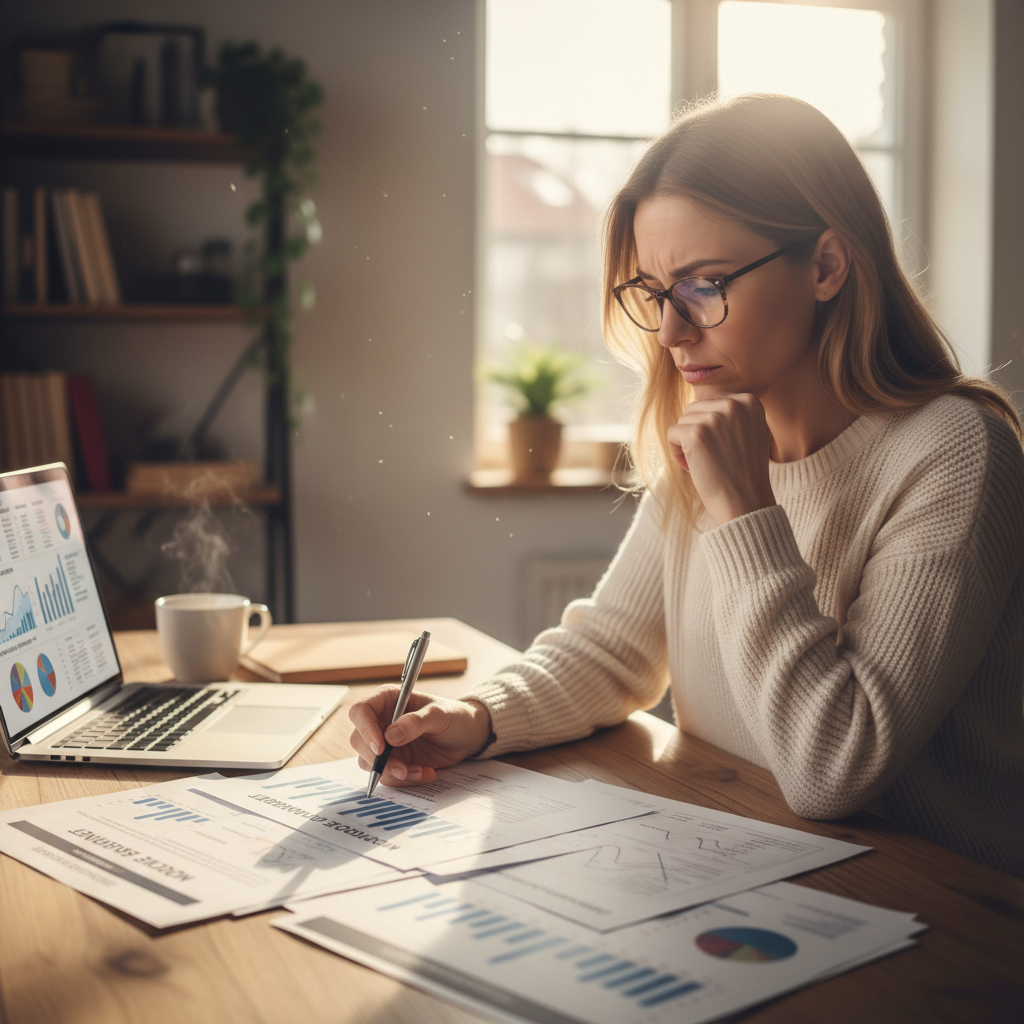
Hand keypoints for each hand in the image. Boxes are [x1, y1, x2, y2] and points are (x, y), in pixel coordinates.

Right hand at [348, 686, 492, 786]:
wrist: (467, 736)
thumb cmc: (453, 716)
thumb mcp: (439, 714)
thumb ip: (415, 722)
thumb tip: (390, 736)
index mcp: (387, 700)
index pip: (361, 711)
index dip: (365, 729)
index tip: (381, 747)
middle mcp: (380, 721)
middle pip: (359, 741)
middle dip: (378, 759)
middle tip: (401, 768)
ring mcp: (385, 743)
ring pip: (369, 762)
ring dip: (391, 772)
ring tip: (420, 771)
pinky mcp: (393, 761)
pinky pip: (387, 775)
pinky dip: (405, 779)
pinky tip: (426, 772)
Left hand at [667, 392, 775, 525]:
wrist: (745, 501)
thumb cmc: (744, 472)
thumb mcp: (750, 432)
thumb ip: (732, 414)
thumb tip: (704, 402)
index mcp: (749, 401)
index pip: (711, 403)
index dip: (711, 429)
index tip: (725, 449)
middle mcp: (734, 405)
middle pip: (694, 409)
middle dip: (697, 434)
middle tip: (713, 457)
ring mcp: (714, 418)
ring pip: (682, 421)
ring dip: (686, 444)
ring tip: (706, 463)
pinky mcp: (696, 433)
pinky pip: (672, 434)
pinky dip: (677, 453)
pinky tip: (694, 467)